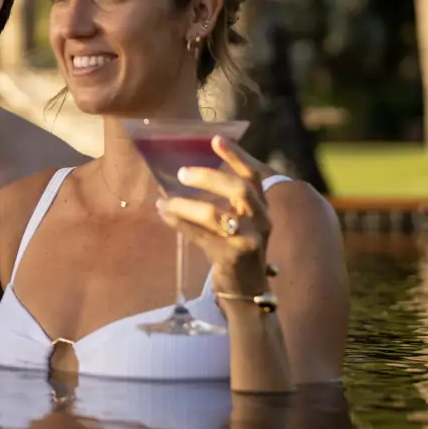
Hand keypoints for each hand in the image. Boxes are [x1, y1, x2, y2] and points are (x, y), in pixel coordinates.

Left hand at [157, 137, 276, 294]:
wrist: (246, 290)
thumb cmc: (236, 247)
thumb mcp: (238, 221)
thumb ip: (222, 199)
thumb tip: (184, 173)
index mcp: (262, 207)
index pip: (254, 176)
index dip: (237, 156)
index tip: (216, 138)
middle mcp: (261, 221)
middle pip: (239, 190)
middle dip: (208, 177)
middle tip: (181, 173)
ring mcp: (249, 241)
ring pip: (215, 215)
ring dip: (185, 204)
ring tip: (165, 200)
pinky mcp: (232, 258)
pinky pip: (200, 236)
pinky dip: (179, 223)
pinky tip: (165, 213)